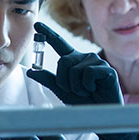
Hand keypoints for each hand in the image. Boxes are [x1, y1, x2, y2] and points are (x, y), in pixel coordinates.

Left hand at [27, 22, 138, 139]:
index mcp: (74, 61)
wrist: (99, 114)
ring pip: (74, 69)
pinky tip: (95, 89)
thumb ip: (48, 79)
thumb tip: (31, 70)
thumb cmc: (84, 102)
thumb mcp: (61, 90)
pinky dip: (87, 86)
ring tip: (87, 91)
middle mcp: (85, 57)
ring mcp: (96, 62)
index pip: (59, 44)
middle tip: (76, 91)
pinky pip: (87, 74)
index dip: (48, 34)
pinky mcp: (106, 68)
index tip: (37, 24)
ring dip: (76, 86)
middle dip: (64, 81)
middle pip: (63, 62)